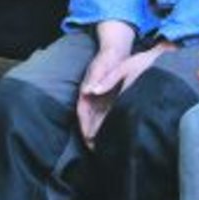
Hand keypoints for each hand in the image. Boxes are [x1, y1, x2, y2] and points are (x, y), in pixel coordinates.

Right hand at [76, 21, 134, 147]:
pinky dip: (107, 124)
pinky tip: (114, 131)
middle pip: (89, 119)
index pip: (83, 112)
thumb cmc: (107, 58)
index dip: (85, 126)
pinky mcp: (108, 97)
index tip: (88, 138)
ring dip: (98, 132)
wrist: (116, 50)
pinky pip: (106, 114)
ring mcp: (99, 97)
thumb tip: (88, 91)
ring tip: (103, 146)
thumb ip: (96, 78)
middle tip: (96, 149)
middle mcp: (91, 96)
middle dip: (91, 134)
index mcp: (87, 91)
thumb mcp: (101, 66)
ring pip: (97, 118)